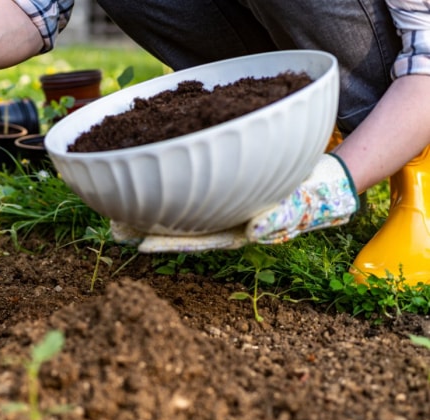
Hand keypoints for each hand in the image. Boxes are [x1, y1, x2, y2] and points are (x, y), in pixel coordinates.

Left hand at [110, 153, 358, 252]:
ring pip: (180, 201)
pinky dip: (170, 172)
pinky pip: (192, 178)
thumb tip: (254, 232)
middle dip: (146, 225)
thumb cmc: (311, 197)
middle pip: (178, 224)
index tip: (136, 243)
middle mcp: (220, 217)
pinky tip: (147, 162)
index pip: (194, 239)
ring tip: (115, 199)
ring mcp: (220, 200)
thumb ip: (279, 220)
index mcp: (234, 231)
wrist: (323, 179)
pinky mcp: (223, 180)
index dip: (165, 241)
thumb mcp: (299, 210)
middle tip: (111, 225)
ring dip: (150, 200)